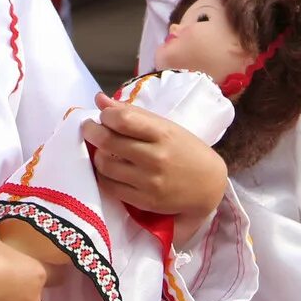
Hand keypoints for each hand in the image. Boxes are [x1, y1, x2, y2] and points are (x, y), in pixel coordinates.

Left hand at [82, 92, 227, 216]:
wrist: (209, 186)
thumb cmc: (185, 150)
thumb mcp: (165, 127)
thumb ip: (132, 113)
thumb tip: (99, 99)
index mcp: (162, 133)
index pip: (123, 119)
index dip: (106, 115)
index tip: (105, 116)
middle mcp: (155, 158)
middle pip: (108, 141)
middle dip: (91, 131)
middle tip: (90, 129)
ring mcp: (149, 182)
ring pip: (104, 165)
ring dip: (97, 154)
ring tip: (103, 150)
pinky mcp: (145, 201)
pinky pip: (109, 187)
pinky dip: (104, 175)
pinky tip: (110, 169)